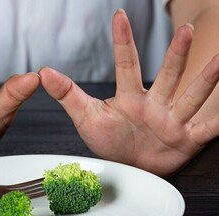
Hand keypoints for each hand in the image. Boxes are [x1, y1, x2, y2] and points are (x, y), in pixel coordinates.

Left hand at [40, 9, 218, 177]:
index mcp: (130, 97)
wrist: (128, 168)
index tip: (119, 16)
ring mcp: (172, 120)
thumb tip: (44, 72)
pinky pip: (208, 129)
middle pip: (167, 75)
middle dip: (176, 55)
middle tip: (185, 30)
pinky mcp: (187, 139)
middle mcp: (154, 104)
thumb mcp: (86, 117)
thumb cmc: (108, 141)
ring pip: (191, 96)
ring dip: (206, 79)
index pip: (126, 64)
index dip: (122, 42)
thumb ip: (68, 95)